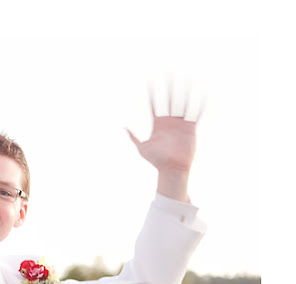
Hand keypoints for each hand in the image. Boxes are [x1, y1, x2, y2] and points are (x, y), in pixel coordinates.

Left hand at [127, 84, 201, 201]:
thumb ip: (133, 137)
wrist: (171, 168)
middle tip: (169, 73)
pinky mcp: (190, 128)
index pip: (153, 105)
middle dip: (168, 87)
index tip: (150, 82)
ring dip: (185, 92)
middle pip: (168, 100)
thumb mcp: (142, 148)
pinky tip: (202, 95)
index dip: (151, 94)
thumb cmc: (156, 161)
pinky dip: (199, 105)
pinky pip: (195, 114)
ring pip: (182, 103)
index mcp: (157, 124)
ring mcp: (180, 124)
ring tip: (187, 79)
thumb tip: (123, 128)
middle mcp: (169, 121)